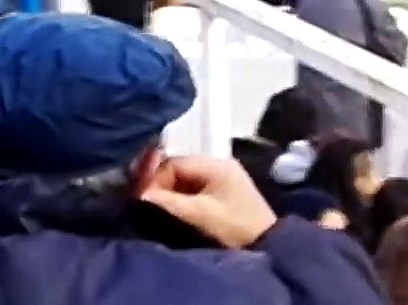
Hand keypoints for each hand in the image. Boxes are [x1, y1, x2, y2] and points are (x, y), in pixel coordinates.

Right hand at [141, 155, 277, 248]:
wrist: (267, 244)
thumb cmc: (236, 228)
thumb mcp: (201, 214)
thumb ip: (170, 202)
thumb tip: (140, 194)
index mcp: (216, 165)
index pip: (174, 162)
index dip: (155, 178)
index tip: (144, 198)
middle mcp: (219, 164)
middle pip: (179, 167)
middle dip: (161, 183)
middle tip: (147, 201)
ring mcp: (223, 176)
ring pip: (185, 177)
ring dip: (170, 190)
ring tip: (158, 206)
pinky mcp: (224, 190)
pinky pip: (195, 186)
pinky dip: (181, 195)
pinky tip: (174, 208)